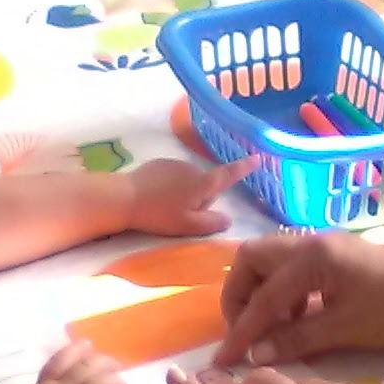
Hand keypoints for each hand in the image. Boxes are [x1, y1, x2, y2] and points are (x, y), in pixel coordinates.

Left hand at [123, 156, 261, 236]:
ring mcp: (175, 163)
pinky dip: (170, 186)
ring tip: (166, 208)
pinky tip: (155, 198)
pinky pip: (173, 176)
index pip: (229, 174)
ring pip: (189, 181)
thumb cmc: (160, 214)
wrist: (125, 198)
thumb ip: (212, 223)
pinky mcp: (159, 164)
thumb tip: (228, 219)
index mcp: (203, 183)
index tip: (258, 157)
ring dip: (184, 193)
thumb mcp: (188, 226)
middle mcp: (192, 168)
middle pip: (206, 185)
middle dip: (201, 198)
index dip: (244, 168)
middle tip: (183, 216)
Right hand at [217, 229, 383, 365]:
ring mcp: (324, 246)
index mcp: (310, 257)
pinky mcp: (337, 256)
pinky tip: (299, 321)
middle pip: (253, 259)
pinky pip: (294, 269)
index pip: (262, 296)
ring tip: (274, 331)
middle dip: (241, 296)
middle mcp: (311, 242)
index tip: (225, 359)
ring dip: (263, 294)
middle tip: (246, 331)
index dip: (242, 331)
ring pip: (272, 262)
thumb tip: (256, 354)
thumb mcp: (344, 329)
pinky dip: (286, 293)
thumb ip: (296, 339)